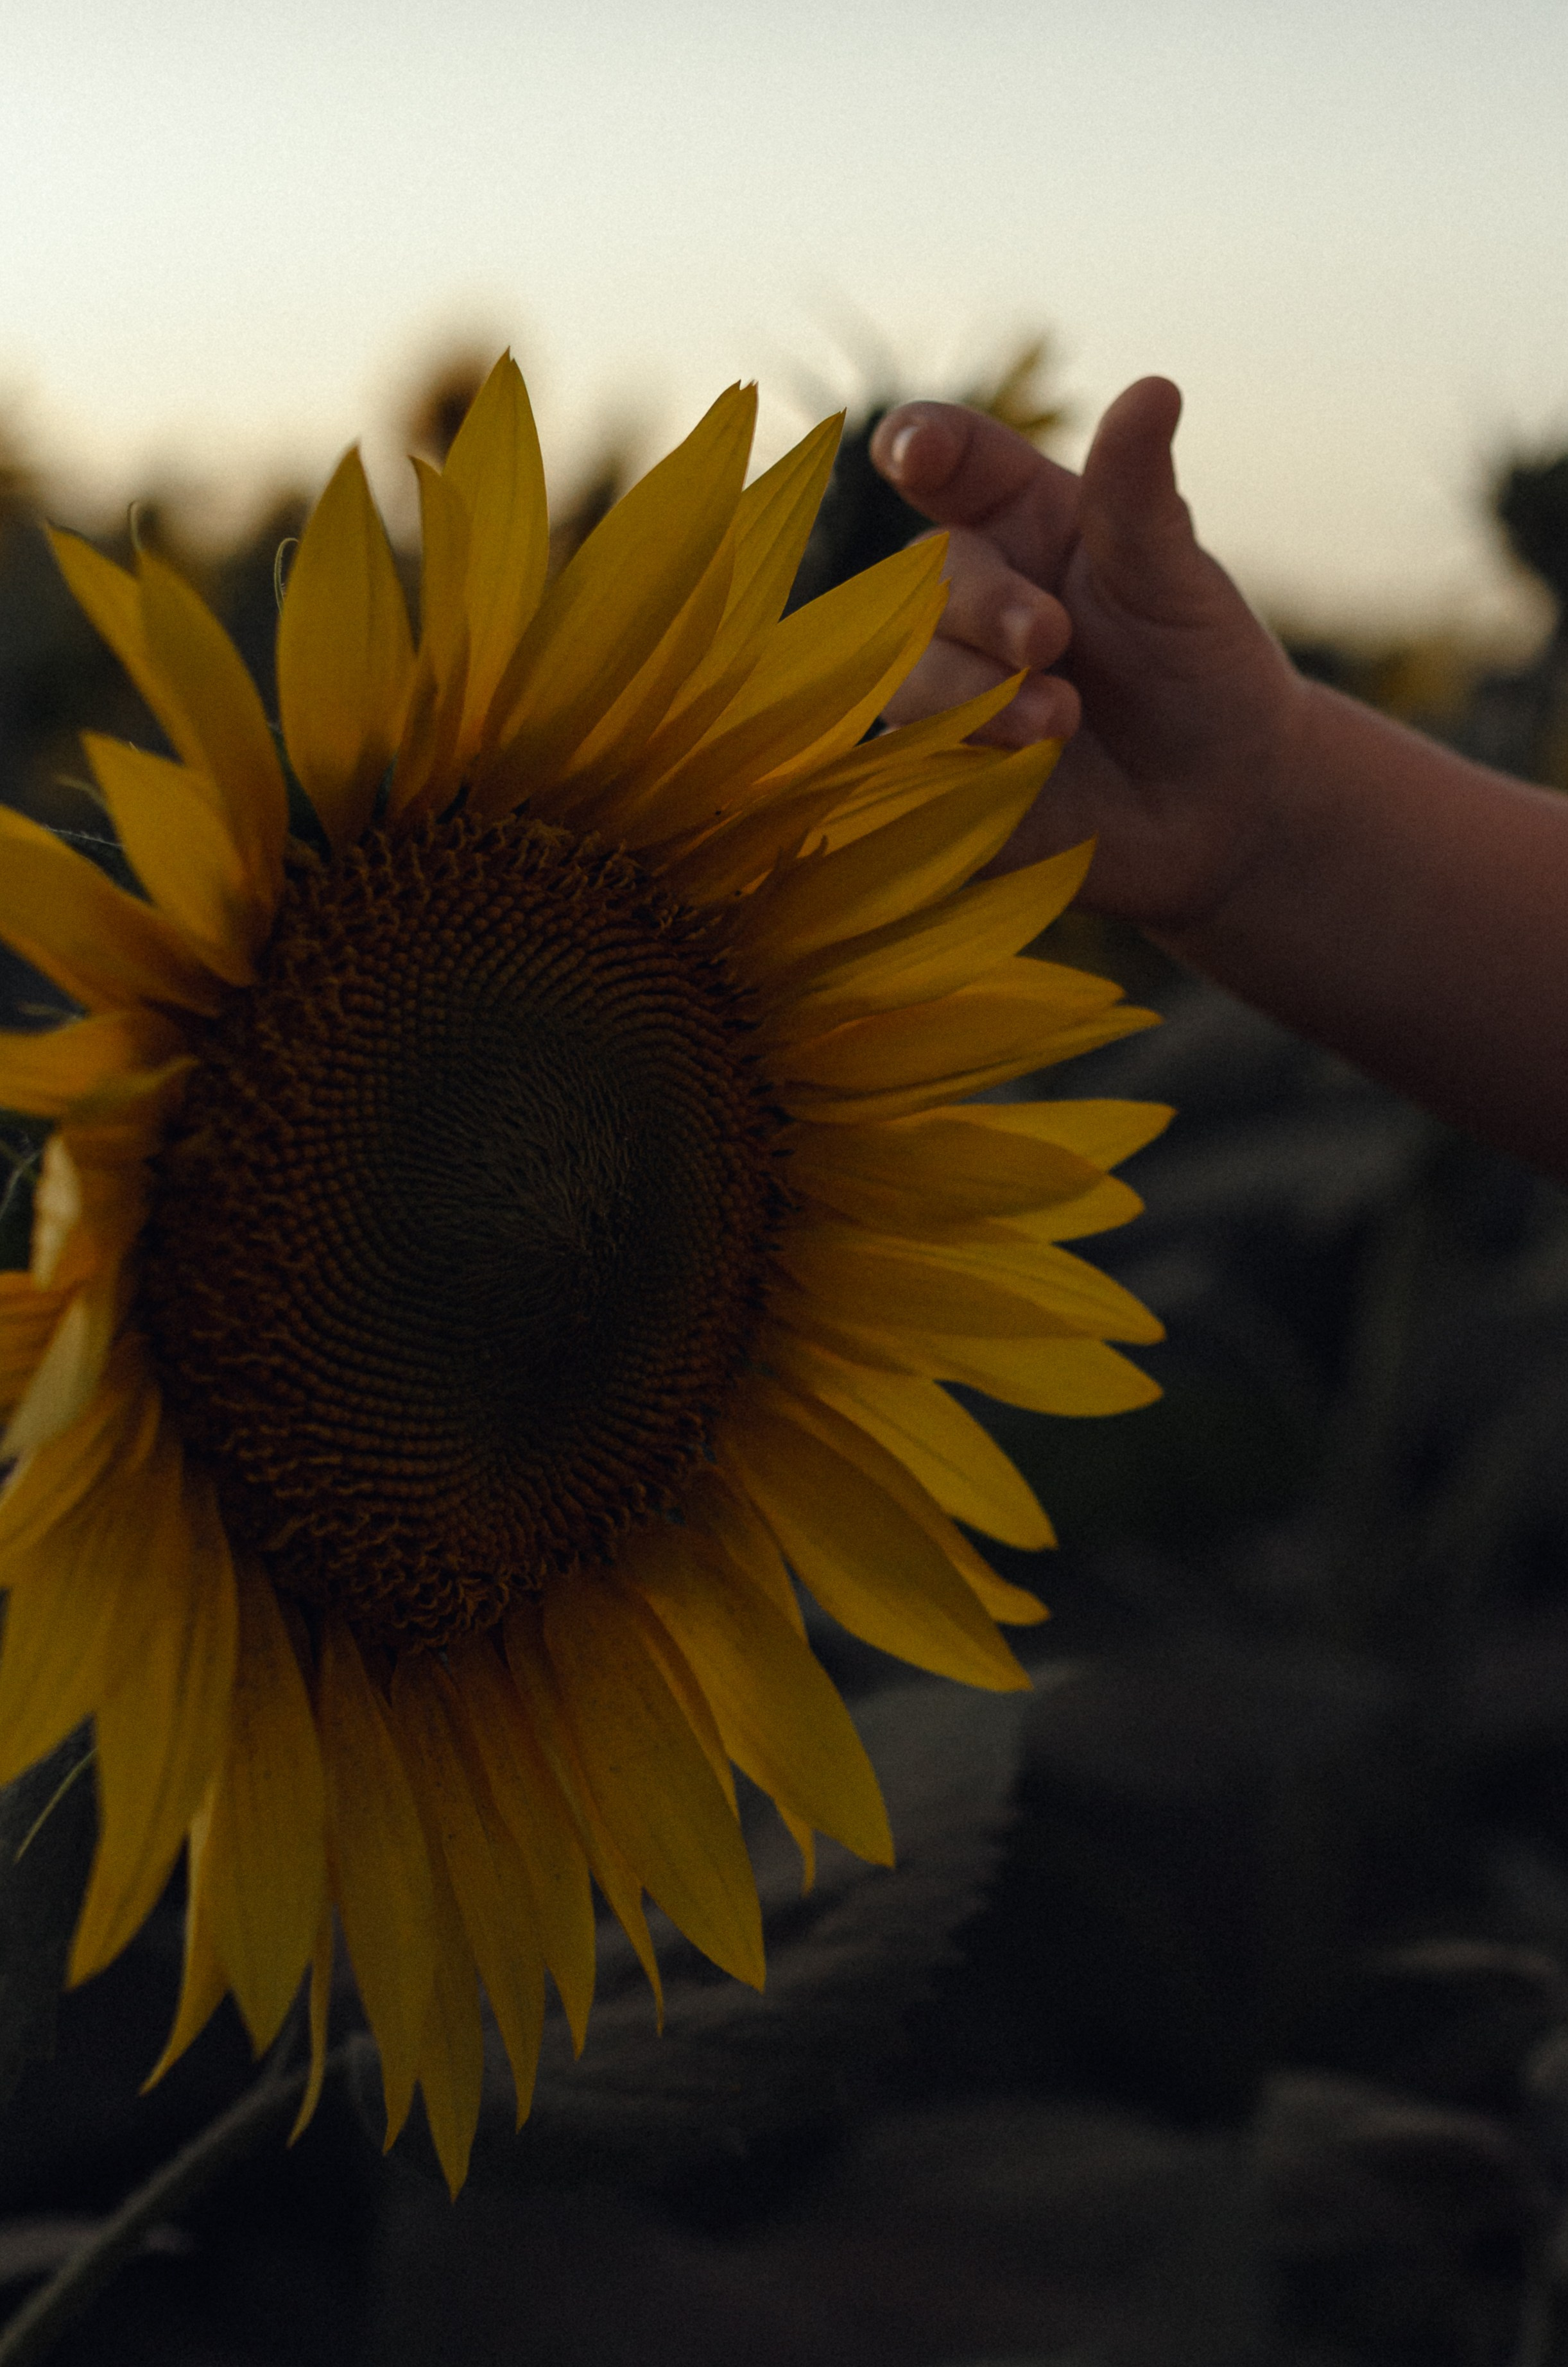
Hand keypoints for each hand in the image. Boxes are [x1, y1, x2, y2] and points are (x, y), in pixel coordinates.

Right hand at [870, 380, 1308, 931]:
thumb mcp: (1176, 583)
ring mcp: (947, 684)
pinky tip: (1019, 779)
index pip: (946, 460)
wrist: (1223, 804)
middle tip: (1049, 641)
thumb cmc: (1201, 673)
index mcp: (1019, 520)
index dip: (917, 446)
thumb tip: (1155, 388)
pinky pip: (905, 760)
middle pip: (920, 576)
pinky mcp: (939, 770)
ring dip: (971, 695)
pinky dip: (956, 764)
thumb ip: (1139, 498)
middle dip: (980, 606)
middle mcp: (970, 597)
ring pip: (900, 673)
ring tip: (1059, 725)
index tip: (913, 454)